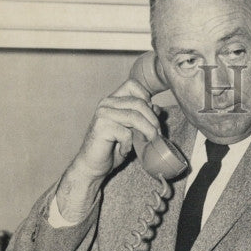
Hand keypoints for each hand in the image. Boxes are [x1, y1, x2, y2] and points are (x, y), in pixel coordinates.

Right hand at [55, 77, 162, 220]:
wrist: (93, 166)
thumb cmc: (112, 148)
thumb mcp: (132, 131)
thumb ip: (142, 118)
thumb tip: (157, 108)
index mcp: (113, 100)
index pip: (133, 85)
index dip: (147, 97)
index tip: (152, 116)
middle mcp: (107, 103)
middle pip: (139, 103)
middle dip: (153, 121)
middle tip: (157, 136)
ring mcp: (103, 114)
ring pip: (135, 117)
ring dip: (147, 132)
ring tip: (148, 143)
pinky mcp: (101, 127)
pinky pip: (126, 133)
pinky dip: (130, 145)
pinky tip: (124, 151)